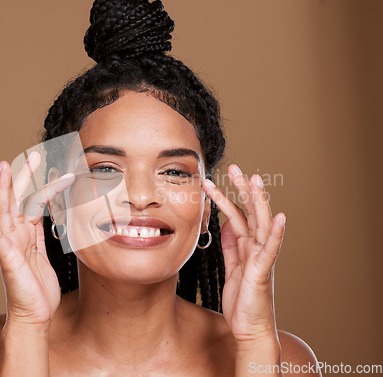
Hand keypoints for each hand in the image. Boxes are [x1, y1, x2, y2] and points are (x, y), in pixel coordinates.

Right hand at [0, 151, 74, 324]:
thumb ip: (40, 234)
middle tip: (33, 155)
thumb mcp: (43, 254)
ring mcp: (9, 246)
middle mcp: (16, 236)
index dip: (41, 184)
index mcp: (26, 234)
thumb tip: (45, 216)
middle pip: (19, 200)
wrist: (34, 316)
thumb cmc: (38, 287)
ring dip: (4, 189)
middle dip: (24, 177)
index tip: (50, 167)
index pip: (33, 203)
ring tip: (3, 166)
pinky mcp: (6, 259)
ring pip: (5, 212)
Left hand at [203, 164, 285, 342]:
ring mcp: (261, 258)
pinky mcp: (263, 272)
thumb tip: (225, 224)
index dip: (228, 197)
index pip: (237, 215)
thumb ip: (230, 246)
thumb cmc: (242, 300)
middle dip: (242, 189)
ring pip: (260, 224)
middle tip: (234, 167)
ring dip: (258, 202)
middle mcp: (256, 248)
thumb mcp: (231, 268)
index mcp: (247, 246)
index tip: (216, 180)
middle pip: (250, 212)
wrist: (249, 329)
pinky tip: (280, 218)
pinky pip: (270, 250)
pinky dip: (276, 233)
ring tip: (256, 180)